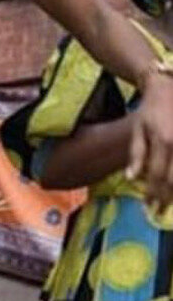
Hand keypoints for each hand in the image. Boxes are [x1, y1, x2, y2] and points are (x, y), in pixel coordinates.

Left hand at [127, 71, 172, 211]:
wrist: (170, 89)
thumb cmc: (151, 110)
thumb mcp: (138, 130)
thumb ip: (136, 154)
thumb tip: (132, 178)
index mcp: (163, 142)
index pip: (156, 176)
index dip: (152, 194)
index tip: (148, 207)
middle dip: (166, 199)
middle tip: (159, 211)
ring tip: (168, 204)